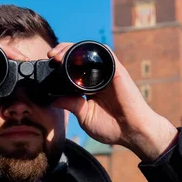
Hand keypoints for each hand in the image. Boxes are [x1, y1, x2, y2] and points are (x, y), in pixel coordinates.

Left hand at [49, 43, 177, 161]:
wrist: (132, 132)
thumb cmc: (112, 127)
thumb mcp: (84, 116)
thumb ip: (71, 105)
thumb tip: (53, 99)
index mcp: (90, 87)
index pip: (74, 69)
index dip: (61, 64)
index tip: (49, 64)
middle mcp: (98, 77)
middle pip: (80, 56)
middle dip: (64, 51)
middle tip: (52, 56)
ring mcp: (108, 73)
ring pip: (90, 52)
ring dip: (73, 48)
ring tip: (60, 54)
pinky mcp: (117, 71)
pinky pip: (105, 53)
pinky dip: (92, 50)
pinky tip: (79, 53)